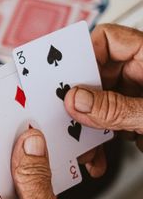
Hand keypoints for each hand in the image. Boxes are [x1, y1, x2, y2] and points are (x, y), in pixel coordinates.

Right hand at [64, 23, 142, 176]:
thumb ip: (119, 108)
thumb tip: (78, 100)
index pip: (107, 40)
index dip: (83, 55)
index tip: (64, 79)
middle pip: (96, 76)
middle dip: (79, 102)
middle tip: (63, 118)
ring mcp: (140, 100)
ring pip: (99, 106)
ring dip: (86, 130)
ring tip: (82, 149)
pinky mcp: (140, 123)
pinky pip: (110, 127)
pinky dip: (100, 144)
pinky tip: (99, 159)